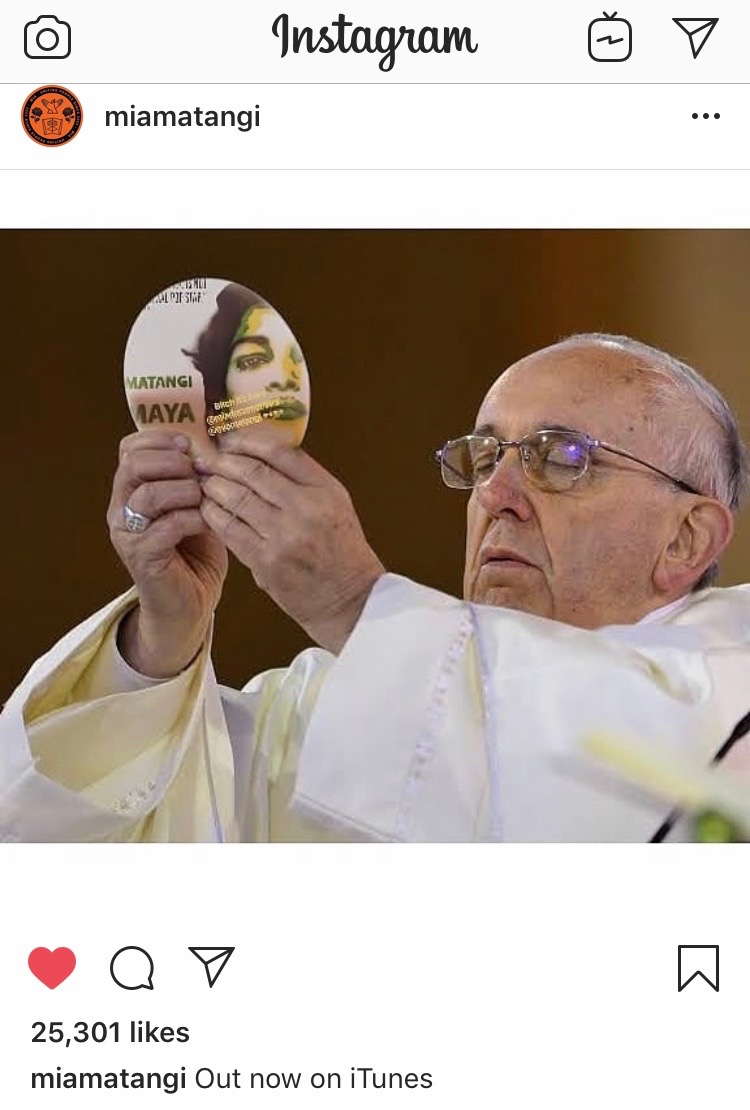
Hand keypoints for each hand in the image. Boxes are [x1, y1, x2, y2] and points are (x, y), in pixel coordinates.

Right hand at [108, 431, 227, 676]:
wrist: (189, 605)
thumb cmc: (195, 553)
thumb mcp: (195, 506)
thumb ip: (194, 479)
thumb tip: (215, 447)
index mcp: (131, 491)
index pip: (129, 449)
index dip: (159, 438)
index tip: (189, 443)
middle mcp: (121, 509)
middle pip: (133, 465)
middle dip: (172, 462)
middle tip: (198, 472)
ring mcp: (128, 534)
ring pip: (149, 494)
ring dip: (185, 491)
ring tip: (205, 499)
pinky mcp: (142, 557)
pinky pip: (166, 526)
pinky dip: (193, 519)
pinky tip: (209, 523)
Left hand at [196, 431, 384, 652]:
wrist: (350, 599)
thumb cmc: (341, 551)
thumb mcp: (335, 505)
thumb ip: (303, 481)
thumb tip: (258, 456)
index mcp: (325, 490)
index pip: (279, 453)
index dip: (247, 442)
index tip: (229, 441)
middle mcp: (306, 509)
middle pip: (253, 471)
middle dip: (222, 462)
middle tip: (205, 460)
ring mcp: (285, 536)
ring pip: (236, 498)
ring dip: (213, 486)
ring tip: (204, 483)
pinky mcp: (266, 561)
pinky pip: (229, 529)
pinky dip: (213, 515)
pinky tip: (207, 509)